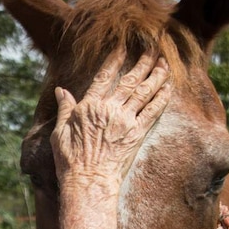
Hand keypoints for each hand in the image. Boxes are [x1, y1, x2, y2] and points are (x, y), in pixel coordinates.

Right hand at [51, 48, 170, 194]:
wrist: (89, 181)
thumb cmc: (70, 160)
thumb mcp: (59, 132)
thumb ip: (64, 109)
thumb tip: (61, 91)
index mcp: (89, 106)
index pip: (104, 76)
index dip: (115, 59)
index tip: (123, 47)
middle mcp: (110, 109)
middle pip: (130, 80)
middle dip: (142, 62)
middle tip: (152, 48)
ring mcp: (126, 120)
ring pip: (144, 91)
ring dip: (156, 75)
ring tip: (164, 62)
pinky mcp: (138, 133)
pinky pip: (153, 110)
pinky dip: (162, 97)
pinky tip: (169, 86)